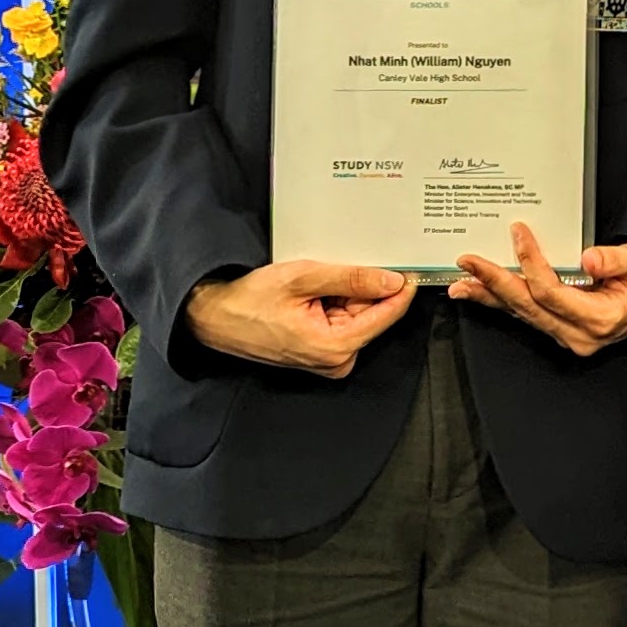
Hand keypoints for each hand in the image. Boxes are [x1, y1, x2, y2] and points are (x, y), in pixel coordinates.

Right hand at [182, 261, 415, 379]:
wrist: (216, 317)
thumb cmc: (250, 300)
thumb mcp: (303, 279)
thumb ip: (352, 279)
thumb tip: (392, 281)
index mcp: (336, 348)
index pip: (387, 314)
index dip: (400, 287)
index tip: (410, 265)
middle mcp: (337, 360)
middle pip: (371, 313)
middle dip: (361, 287)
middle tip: (333, 268)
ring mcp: (329, 359)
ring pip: (356, 315)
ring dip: (343, 293)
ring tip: (313, 283)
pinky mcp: (320, 353)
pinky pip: (341, 321)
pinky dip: (333, 302)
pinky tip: (311, 293)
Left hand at [450, 228, 626, 356]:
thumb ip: (617, 260)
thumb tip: (589, 259)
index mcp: (600, 319)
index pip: (552, 292)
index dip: (531, 263)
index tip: (518, 233)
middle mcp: (580, 335)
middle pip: (528, 307)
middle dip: (495, 283)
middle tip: (468, 263)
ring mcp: (570, 337)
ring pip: (523, 315)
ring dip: (491, 298)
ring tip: (462, 284)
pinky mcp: (563, 330)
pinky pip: (529, 317)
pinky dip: (504, 304)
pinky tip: (482, 295)